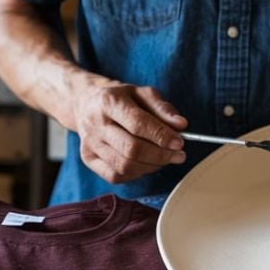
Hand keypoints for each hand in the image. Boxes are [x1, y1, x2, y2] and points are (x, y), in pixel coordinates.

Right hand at [70, 76, 188, 182]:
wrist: (88, 104)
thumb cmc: (121, 99)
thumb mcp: (142, 93)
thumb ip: (162, 108)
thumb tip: (181, 126)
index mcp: (109, 102)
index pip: (137, 124)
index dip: (161, 136)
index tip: (179, 143)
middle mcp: (95, 124)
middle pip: (131, 148)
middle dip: (160, 155)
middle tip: (179, 155)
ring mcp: (89, 143)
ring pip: (124, 166)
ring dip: (151, 166)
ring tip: (165, 159)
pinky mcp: (88, 158)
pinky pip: (115, 176)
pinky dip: (136, 174)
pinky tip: (146, 164)